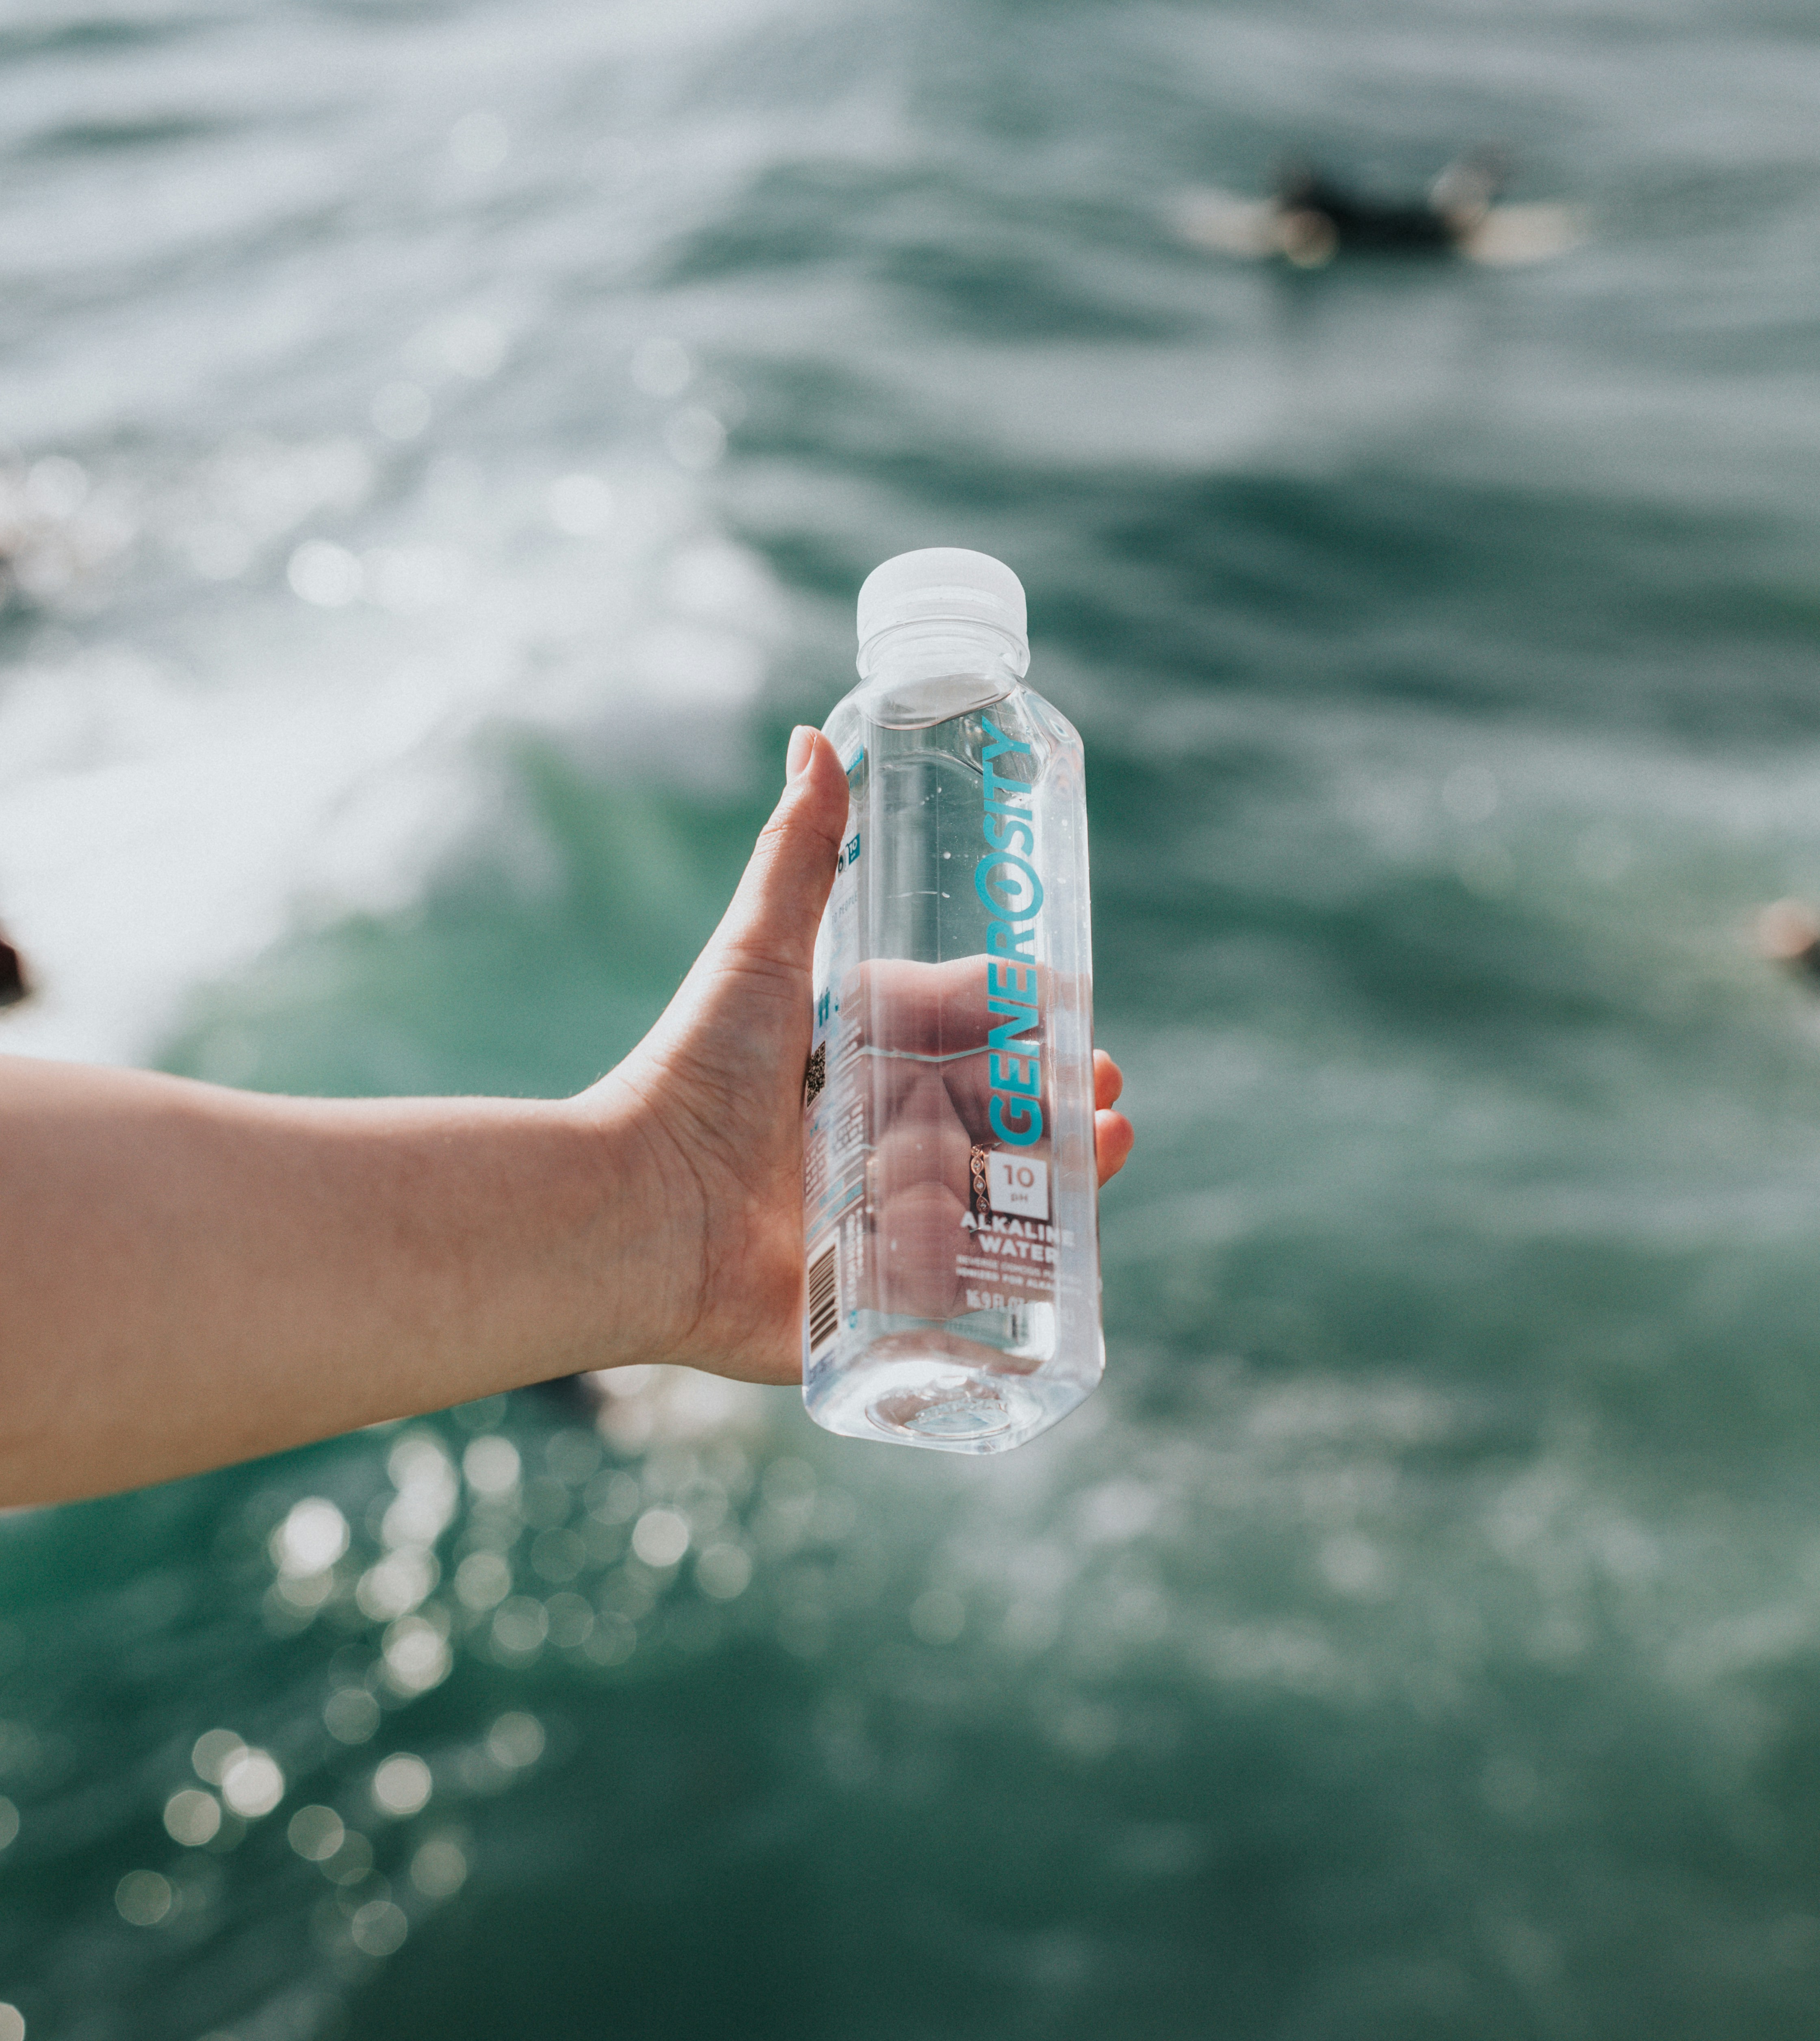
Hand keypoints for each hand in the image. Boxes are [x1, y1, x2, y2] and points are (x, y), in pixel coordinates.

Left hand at [596, 726, 1134, 1382]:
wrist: (639, 1211)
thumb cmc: (691, 1079)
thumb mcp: (758, 958)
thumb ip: (796, 857)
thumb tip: (815, 735)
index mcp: (849, 1072)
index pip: (954, 1039)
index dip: (1016, 1025)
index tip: (1068, 1012)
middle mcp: (867, 1149)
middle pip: (990, 1120)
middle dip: (1057, 1102)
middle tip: (1100, 1088)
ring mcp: (877, 1230)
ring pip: (994, 1200)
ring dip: (1064, 1176)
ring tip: (1107, 1147)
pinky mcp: (875, 1305)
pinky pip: (963, 1290)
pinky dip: (1021, 1270)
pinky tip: (1072, 1244)